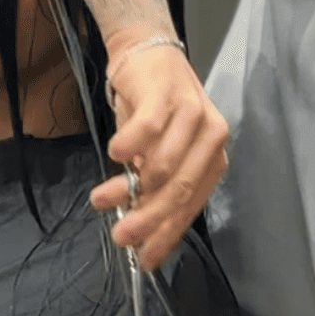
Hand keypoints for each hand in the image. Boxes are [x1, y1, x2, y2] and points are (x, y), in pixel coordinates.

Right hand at [89, 43, 229, 267]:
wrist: (147, 55)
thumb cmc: (153, 111)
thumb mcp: (159, 154)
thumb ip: (154, 187)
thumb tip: (138, 232)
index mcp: (213, 157)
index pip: (191, 205)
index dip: (168, 235)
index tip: (146, 260)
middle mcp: (211, 137)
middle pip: (178, 191)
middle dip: (147, 220)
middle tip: (121, 238)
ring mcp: (192, 114)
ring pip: (160, 168)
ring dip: (126, 189)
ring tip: (101, 199)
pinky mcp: (167, 96)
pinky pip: (145, 133)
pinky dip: (127, 149)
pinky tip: (113, 155)